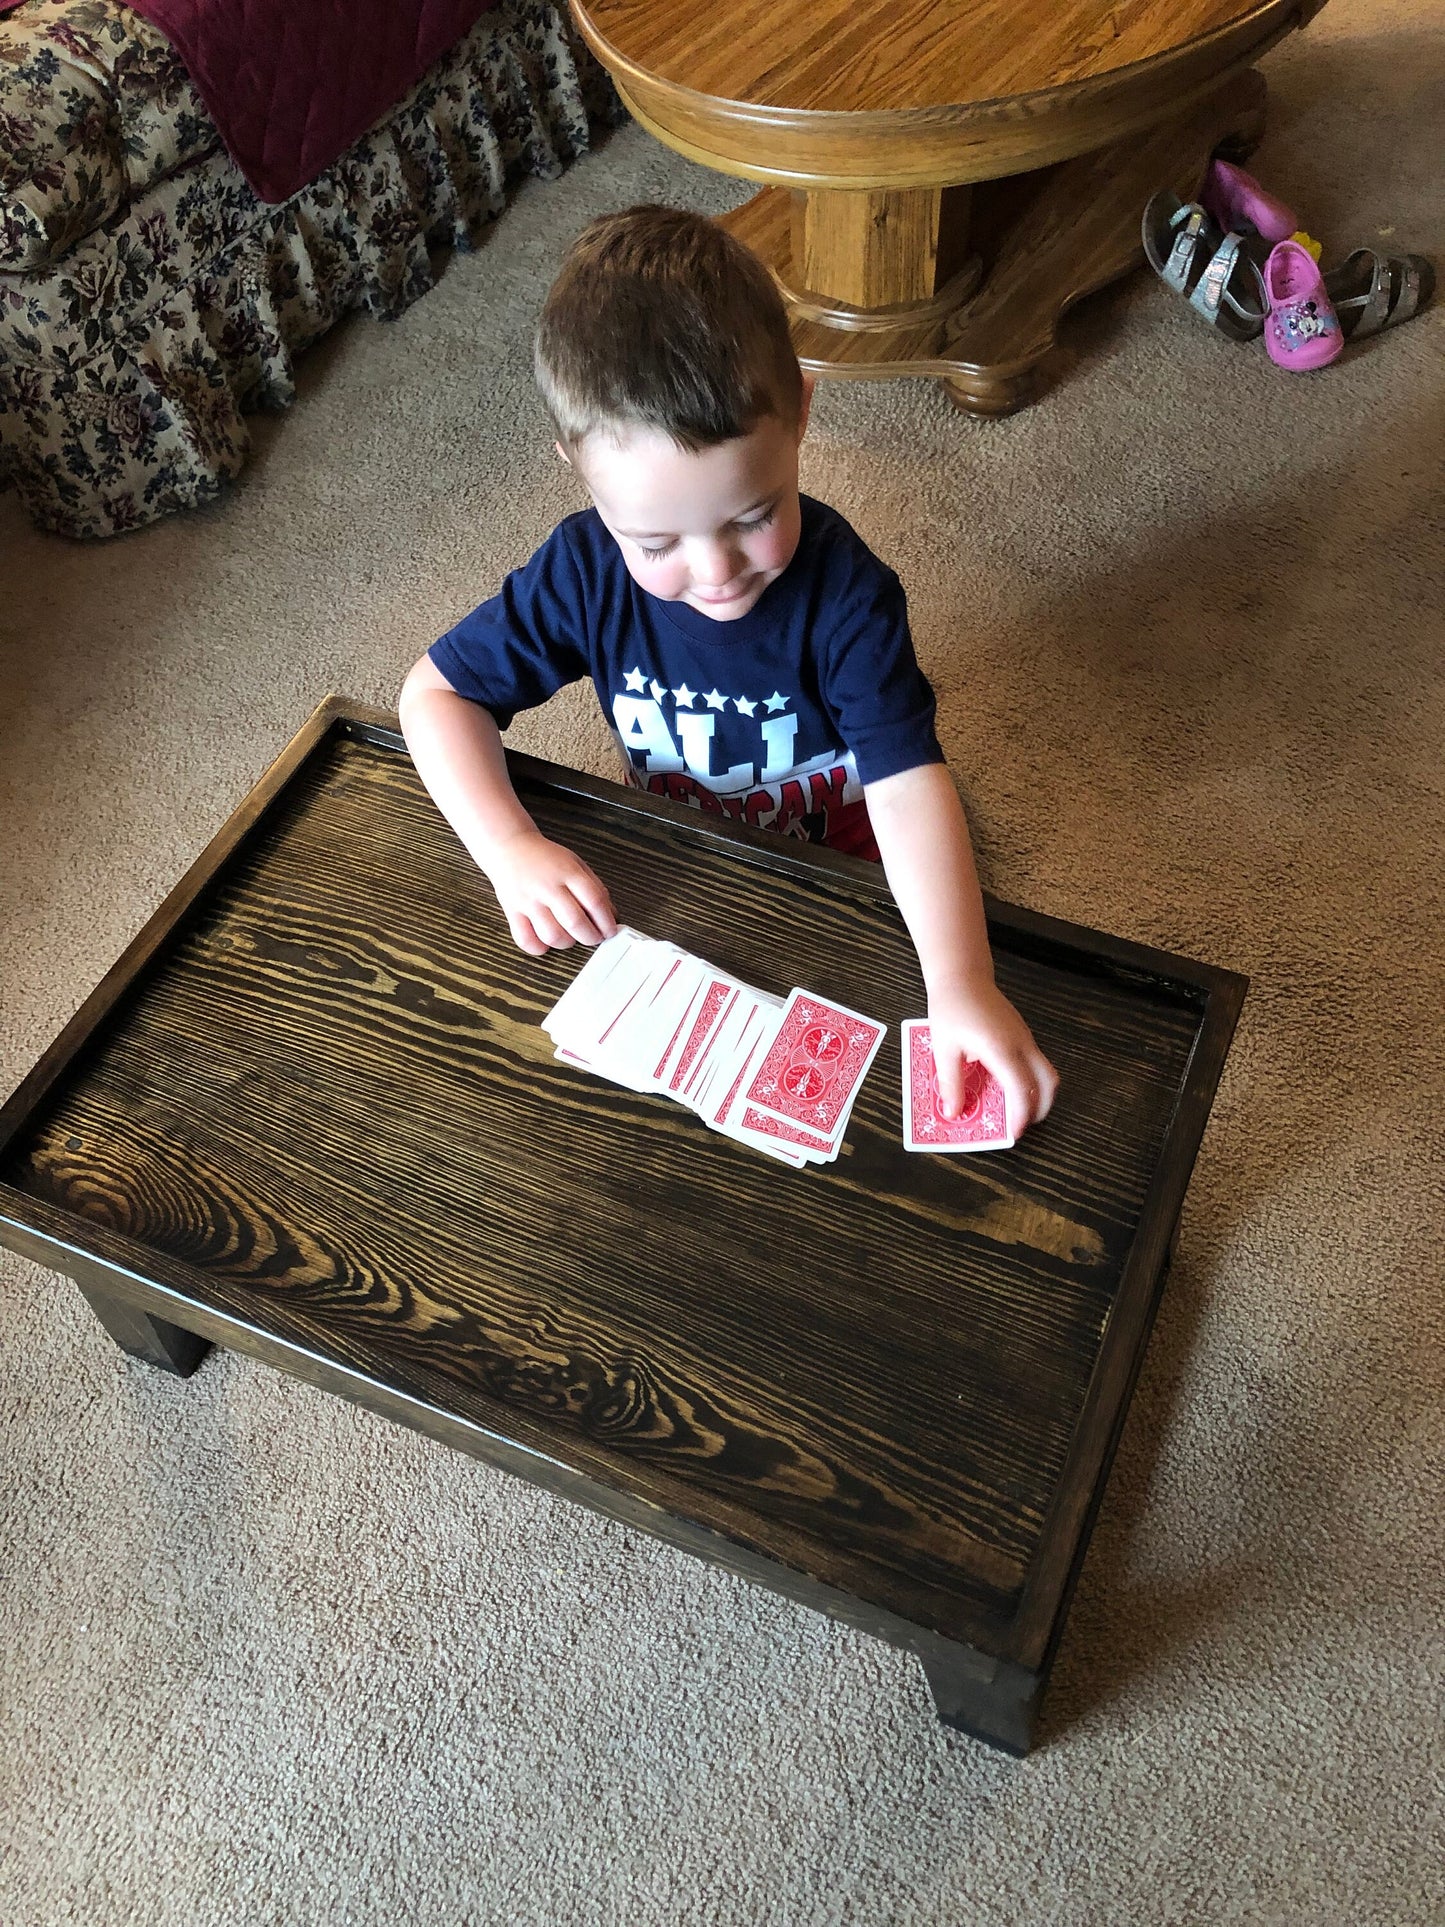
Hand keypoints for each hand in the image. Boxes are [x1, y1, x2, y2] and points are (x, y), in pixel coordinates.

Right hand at [484, 828, 617, 955]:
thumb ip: (595, 888)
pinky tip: (545, 941)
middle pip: (575, 922)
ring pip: (551, 935)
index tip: (610, 931)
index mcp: (567, 872)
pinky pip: (525, 940)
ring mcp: (528, 900)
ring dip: (567, 943)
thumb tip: (611, 916)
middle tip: (594, 938)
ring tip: (570, 937)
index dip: (607, 922)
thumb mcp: (576, 864)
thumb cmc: (544, 858)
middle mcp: (547, 887)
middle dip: (591, 937)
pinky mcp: (512, 911)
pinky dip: (538, 948)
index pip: (594, 901)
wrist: (509, 846)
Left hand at [927, 977, 1058, 1139]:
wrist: (963, 976)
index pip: (1022, 1088)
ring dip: (1038, 1095)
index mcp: (1000, 1048)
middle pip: (1048, 1083)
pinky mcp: (1024, 1034)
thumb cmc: (952, 1008)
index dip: (1021, 1115)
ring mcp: (1026, 1037)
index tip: (1014, 1133)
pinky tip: (1009, 1088)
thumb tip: (953, 1112)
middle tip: (1019, 1126)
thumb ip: (950, 1083)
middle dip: (1039, 1109)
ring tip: (1015, 1111)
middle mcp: (1021, 1043)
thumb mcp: (943, 1049)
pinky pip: (1037, 1063)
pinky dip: (1031, 1081)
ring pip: (1047, 1073)